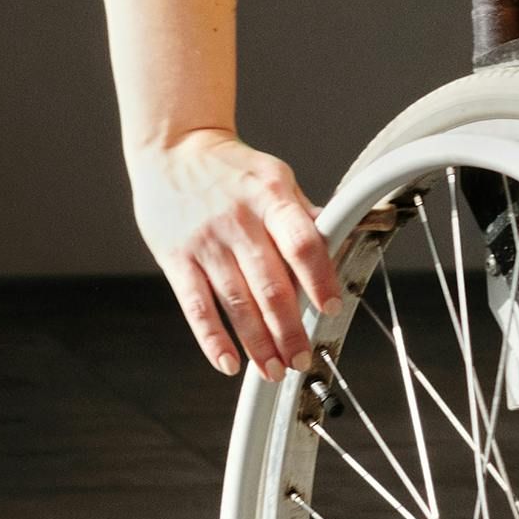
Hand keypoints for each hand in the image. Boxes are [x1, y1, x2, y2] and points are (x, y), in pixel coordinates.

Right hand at [129, 128, 335, 374]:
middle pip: (270, 284)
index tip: (331, 308)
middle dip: (289, 329)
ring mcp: (205, 242)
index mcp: (271, 198)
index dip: (319, 279)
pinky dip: (212, 339)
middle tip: (303, 359)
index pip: (302, 244)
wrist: (172, 147)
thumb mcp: (275, 178)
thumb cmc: (231, 169)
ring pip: (236, 302)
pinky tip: (229, 363)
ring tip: (274, 371)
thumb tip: (346, 236)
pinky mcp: (175, 258)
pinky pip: (195, 305)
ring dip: (258, 343)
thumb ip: (304, 214)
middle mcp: (238, 222)